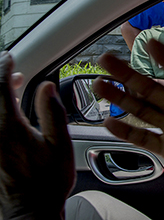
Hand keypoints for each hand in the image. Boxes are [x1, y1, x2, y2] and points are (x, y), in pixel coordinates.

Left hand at [0, 52, 74, 218]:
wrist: (29, 210)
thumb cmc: (47, 182)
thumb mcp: (59, 145)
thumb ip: (52, 112)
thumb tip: (47, 86)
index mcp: (9, 129)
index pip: (0, 88)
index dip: (4, 68)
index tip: (10, 58)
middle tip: (11, 70)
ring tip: (12, 88)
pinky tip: (8, 110)